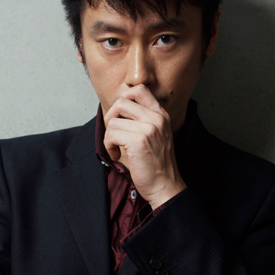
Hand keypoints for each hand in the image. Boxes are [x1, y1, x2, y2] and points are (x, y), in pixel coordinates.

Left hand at [103, 85, 186, 208]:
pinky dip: (109, 146)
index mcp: (161, 114)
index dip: (124, 97)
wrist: (165, 185)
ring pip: (113, 121)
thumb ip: (143, 119)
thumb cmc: (157, 163)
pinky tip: (117, 154)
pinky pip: (112, 134)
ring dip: (109, 136)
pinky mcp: (139, 141)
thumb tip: (119, 107)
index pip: (140, 89)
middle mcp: (156, 118)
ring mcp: (149, 129)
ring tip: (117, 148)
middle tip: (114, 132)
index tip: (120, 114)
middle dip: (111, 117)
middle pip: (121, 102)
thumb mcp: (156, 134)